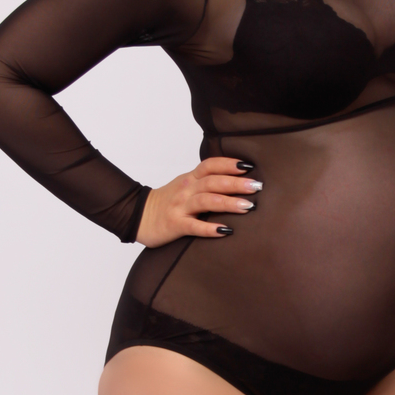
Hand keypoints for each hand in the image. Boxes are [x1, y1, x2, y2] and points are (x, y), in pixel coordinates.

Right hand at [136, 158, 261, 246]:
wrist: (138, 216)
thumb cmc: (167, 203)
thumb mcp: (185, 186)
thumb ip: (206, 181)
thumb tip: (237, 179)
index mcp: (189, 179)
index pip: (210, 165)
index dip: (229, 163)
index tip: (249, 166)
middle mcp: (185, 190)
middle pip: (212, 182)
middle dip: (236, 183)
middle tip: (256, 187)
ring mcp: (180, 207)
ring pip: (205, 201)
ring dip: (227, 203)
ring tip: (247, 206)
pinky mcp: (175, 225)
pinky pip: (194, 226)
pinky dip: (209, 228)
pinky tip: (225, 231)